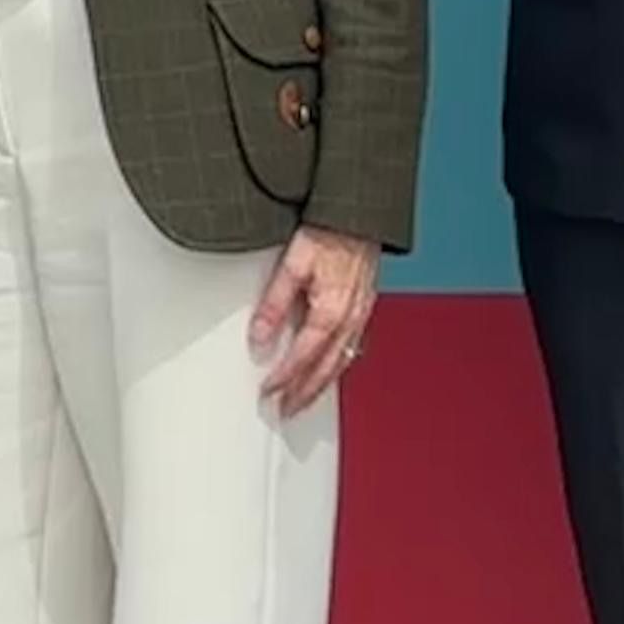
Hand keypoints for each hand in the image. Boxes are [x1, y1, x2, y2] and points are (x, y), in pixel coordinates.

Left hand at [250, 225, 378, 417]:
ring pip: (342, 361)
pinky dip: (338, 364)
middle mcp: (350, 319)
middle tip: (287, 410)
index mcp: (331, 313)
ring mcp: (360, 314)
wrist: (358, 214)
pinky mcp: (364, 306)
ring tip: (305, 399)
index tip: (269, 392)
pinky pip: (352, 346)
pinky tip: (331, 366)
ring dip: (322, 384)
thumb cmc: (329, 233)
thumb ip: (274, 303)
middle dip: (305, 393)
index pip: (303, 357)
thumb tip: (260, 336)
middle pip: (326, 368)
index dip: (285, 378)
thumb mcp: (292, 265)